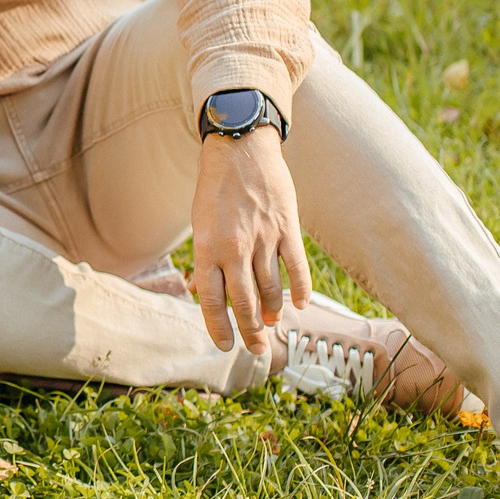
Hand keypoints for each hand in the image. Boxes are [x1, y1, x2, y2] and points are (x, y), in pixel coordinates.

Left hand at [186, 127, 310, 356]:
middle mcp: (234, 247)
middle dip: (249, 330)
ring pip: (271, 288)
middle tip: (256, 349)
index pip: (212, 299)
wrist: (240, 148)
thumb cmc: (214, 188)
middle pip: (244, 301)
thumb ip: (205, 259)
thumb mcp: (199, 223)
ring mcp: (263, 238)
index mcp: (207, 248)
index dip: (218, 327)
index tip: (225, 346)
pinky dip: (300, 289)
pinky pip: (296, 267)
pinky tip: (300, 305)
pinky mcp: (287, 227)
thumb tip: (200, 291)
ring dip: (273, 312)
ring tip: (272, 325)